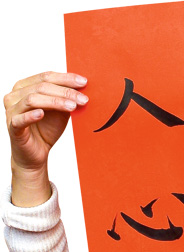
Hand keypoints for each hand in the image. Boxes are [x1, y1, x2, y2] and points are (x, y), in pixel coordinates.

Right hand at [5, 71, 87, 204]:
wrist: (35, 155)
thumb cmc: (45, 131)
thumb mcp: (59, 113)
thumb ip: (65, 100)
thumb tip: (82, 90)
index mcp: (25, 87)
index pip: (46, 77)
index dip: (65, 78)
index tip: (84, 82)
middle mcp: (16, 95)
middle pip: (41, 87)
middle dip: (65, 92)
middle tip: (83, 99)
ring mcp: (12, 110)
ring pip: (32, 99)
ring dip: (55, 102)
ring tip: (72, 107)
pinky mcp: (12, 126)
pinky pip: (20, 119)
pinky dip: (31, 115)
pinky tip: (42, 114)